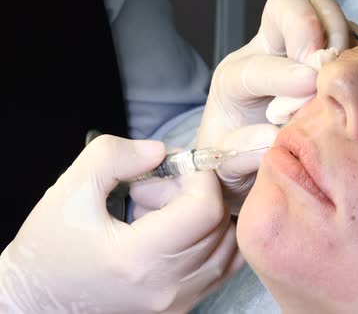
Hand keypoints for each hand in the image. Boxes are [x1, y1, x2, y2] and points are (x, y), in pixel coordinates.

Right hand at [0, 135, 241, 312]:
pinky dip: (212, 240)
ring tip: (162, 212)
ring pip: (228, 246)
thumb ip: (113, 157)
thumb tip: (160, 151)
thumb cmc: (49, 248)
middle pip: (219, 224)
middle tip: (157, 187)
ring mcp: (176, 301)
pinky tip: (177, 230)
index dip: (199, 176)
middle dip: (197, 193)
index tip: (176, 165)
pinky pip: (222, 267)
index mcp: (137, 258)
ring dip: (205, 217)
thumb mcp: (70, 190)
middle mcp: (165, 286)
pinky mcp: (180, 306)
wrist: (37, 298)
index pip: (205, 209)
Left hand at [196, 0, 349, 205]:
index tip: (307, 86)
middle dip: (308, 26)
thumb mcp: (225, 167)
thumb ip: (240, 153)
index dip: (283, 73)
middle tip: (324, 64)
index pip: (257, 64)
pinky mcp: (331, 56)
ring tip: (344, 72)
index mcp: (236, 80)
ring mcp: (301, 51)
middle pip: (286, 5)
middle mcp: (267, 54)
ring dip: (339, 35)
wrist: (250, 162)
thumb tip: (271, 137)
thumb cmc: (237, 161)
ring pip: (323, 11)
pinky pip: (351, 33)